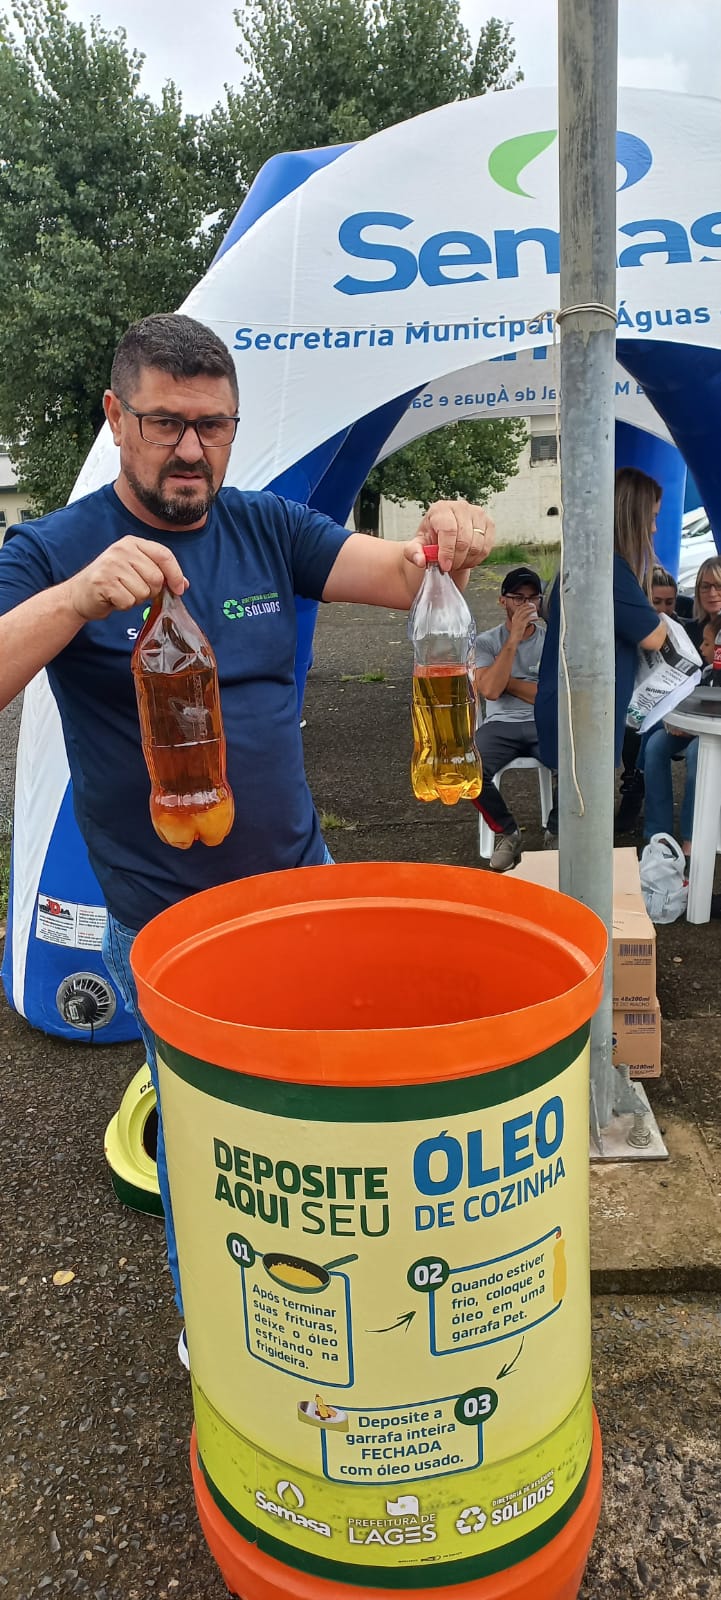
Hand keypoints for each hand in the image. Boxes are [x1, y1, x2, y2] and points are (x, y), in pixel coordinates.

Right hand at [66, 537, 187, 621]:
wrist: (79, 595)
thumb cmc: (112, 583)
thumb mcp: (136, 571)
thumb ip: (159, 574)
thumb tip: (182, 584)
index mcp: (133, 543)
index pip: (164, 555)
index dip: (176, 574)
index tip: (179, 589)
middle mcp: (122, 550)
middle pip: (156, 577)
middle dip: (151, 591)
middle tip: (135, 590)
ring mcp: (111, 565)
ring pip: (144, 592)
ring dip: (136, 599)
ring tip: (122, 593)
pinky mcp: (103, 582)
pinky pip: (129, 601)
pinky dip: (124, 605)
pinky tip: (113, 598)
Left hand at [404, 498, 494, 574]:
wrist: (443, 538)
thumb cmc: (430, 540)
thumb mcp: (416, 546)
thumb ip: (413, 553)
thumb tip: (420, 560)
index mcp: (440, 508)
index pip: (448, 530)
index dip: (447, 551)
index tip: (444, 566)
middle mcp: (460, 506)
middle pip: (464, 540)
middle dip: (456, 559)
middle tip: (449, 567)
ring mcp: (477, 513)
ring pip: (477, 545)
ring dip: (466, 561)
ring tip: (456, 563)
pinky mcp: (489, 523)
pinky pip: (487, 547)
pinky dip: (477, 559)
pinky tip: (467, 560)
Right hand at [508, 600, 537, 642]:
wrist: (513, 638)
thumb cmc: (516, 631)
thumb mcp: (517, 623)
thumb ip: (520, 619)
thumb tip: (527, 616)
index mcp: (514, 617)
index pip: (519, 608)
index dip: (524, 605)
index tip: (529, 603)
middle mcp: (516, 618)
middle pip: (522, 609)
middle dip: (528, 606)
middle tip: (533, 606)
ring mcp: (518, 621)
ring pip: (525, 612)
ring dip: (531, 610)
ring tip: (535, 610)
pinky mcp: (521, 624)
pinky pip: (528, 619)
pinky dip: (533, 617)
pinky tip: (536, 618)